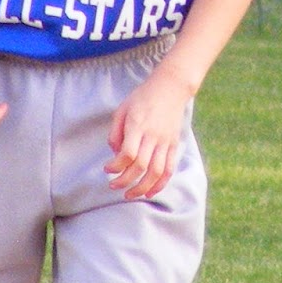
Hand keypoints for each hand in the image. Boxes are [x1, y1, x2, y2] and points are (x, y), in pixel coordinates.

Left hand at [105, 67, 192, 200]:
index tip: (107, 168)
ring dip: (142, 188)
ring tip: (130, 195)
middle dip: (125, 181)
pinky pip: (169, 169)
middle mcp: (153, 136)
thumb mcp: (122, 109)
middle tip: (113, 186)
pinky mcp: (174, 145)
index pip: (128, 154)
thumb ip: (115, 132)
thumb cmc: (142, 97)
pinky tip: (150, 192)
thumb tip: (115, 153)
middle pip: (141, 166)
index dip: (116, 166)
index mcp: (138, 125)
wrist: (171, 87)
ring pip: (156, 172)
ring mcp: (166, 141)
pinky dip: (160, 184)